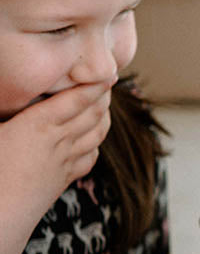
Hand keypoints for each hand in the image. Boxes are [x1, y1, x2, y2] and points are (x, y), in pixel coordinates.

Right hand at [0, 82, 112, 253]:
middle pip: (92, 115)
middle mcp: (58, 142)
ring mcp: (64, 162)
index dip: (94, 86)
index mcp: (37, 125)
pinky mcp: (63, 179)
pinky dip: (96, 145)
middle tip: (108, 83)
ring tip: (105, 106)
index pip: (75, 100)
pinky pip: (89, 158)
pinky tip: (93, 140)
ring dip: (104, 118)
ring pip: (96, 135)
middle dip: (104, 97)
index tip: (107, 74)